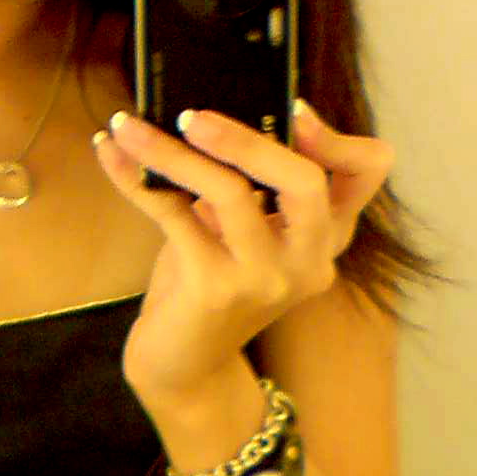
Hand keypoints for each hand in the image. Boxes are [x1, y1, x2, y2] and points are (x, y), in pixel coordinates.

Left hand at [93, 99, 392, 409]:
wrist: (182, 365)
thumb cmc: (209, 285)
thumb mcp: (240, 230)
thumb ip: (247, 182)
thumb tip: (203, 111)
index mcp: (324, 238)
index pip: (366, 174)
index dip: (338, 136)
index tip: (292, 109)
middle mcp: (307, 261)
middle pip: (304, 182)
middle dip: (247, 140)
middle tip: (192, 116)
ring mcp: (265, 280)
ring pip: (228, 193)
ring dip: (170, 152)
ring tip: (130, 126)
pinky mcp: (215, 291)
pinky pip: (173, 214)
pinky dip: (134, 178)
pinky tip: (111, 154)